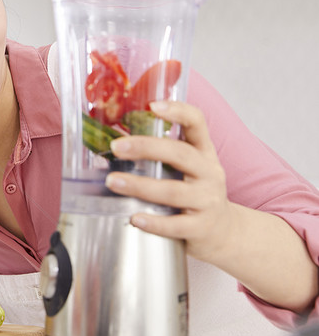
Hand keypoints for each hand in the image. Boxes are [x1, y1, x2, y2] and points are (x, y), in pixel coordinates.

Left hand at [104, 100, 234, 261]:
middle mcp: (209, 172)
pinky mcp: (202, 227)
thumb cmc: (195, 191)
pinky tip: (134, 218)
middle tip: (116, 146)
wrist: (224, 231)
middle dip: (146, 147)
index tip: (152, 105)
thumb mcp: (186, 166)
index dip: (177, 111)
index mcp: (203, 151)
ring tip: (112, 181)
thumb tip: (114, 138)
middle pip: (180, 154)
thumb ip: (159, 152)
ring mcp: (208, 200)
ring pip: (173, 191)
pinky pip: (176, 225)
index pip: (197, 122)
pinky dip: (154, 222)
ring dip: (139, 186)